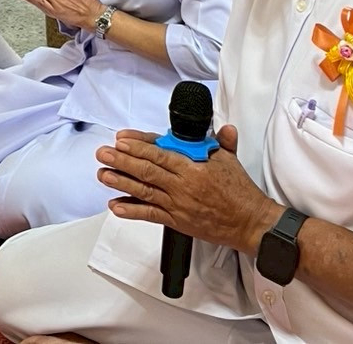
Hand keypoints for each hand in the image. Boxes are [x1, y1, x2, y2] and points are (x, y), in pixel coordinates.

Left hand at [96, 126, 279, 253]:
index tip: (121, 139)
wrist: (249, 224)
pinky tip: (116, 205)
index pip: (160, 153)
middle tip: (103, 153)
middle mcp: (182, 186)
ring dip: (121, 182)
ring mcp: (177, 205)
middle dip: (122, 161)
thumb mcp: (231, 161)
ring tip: (103, 174)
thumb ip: (222, 142)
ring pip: (144, 191)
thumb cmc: (241, 193)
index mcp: (194, 168)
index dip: (139, 145)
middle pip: (147, 170)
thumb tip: (225, 128)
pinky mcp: (177, 221)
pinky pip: (150, 215)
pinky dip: (132, 210)